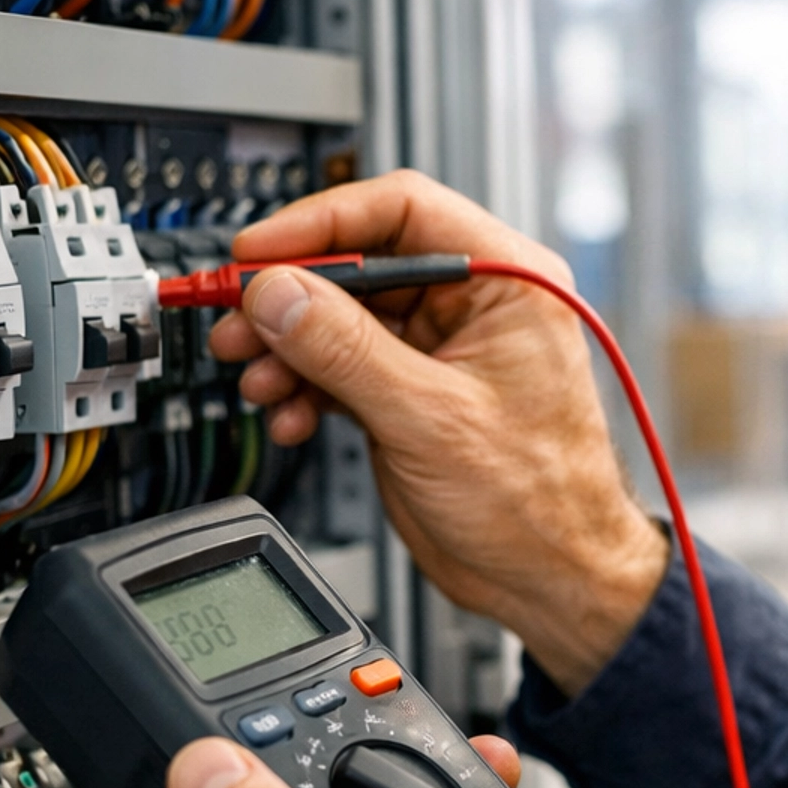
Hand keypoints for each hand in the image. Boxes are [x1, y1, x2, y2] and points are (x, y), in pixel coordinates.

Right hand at [208, 172, 668, 697]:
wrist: (549, 578)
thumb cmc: (540, 501)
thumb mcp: (431, 418)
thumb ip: (347, 351)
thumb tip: (280, 293)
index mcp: (508, 282)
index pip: (402, 209)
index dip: (322, 223)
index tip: (261, 251)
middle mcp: (473, 304)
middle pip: (359, 265)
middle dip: (291, 295)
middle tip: (237, 319)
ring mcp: (439, 349)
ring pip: (339, 318)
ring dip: (288, 346)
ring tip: (256, 375)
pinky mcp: (411, 392)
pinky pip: (340, 367)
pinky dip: (304, 387)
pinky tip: (288, 414)